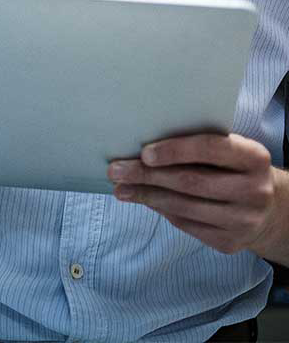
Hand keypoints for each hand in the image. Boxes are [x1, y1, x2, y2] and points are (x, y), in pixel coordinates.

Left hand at [108, 133, 281, 254]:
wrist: (270, 209)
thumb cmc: (234, 168)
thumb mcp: (228, 150)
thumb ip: (197, 145)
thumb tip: (142, 147)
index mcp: (253, 157)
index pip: (210, 149)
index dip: (175, 150)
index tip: (144, 153)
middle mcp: (254, 190)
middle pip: (191, 182)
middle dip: (148, 175)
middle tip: (116, 170)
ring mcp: (244, 220)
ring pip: (185, 207)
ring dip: (146, 196)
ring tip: (120, 189)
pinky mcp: (231, 242)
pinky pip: (188, 225)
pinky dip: (162, 211)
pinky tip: (144, 201)